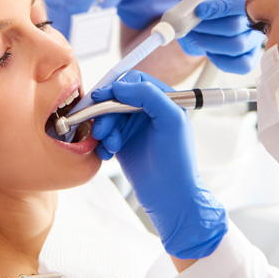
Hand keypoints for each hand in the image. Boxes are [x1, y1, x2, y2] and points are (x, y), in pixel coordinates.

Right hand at [91, 71, 226, 258]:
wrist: (169, 196)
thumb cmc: (177, 160)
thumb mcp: (170, 119)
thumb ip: (149, 95)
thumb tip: (120, 86)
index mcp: (163, 100)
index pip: (135, 81)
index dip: (117, 87)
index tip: (102, 98)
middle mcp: (148, 111)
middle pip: (116, 98)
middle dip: (106, 113)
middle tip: (102, 131)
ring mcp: (134, 127)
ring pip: (108, 116)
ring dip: (104, 130)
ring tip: (111, 147)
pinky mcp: (123, 143)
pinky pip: (104, 134)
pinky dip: (102, 142)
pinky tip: (108, 154)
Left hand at [177, 0, 262, 73]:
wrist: (203, 18)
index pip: (240, 2)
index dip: (220, 7)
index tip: (200, 9)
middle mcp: (257, 16)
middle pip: (235, 26)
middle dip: (206, 26)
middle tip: (191, 24)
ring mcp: (255, 38)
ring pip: (236, 45)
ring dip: (208, 42)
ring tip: (195, 34)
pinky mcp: (250, 57)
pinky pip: (241, 65)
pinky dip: (220, 59)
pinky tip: (209, 49)